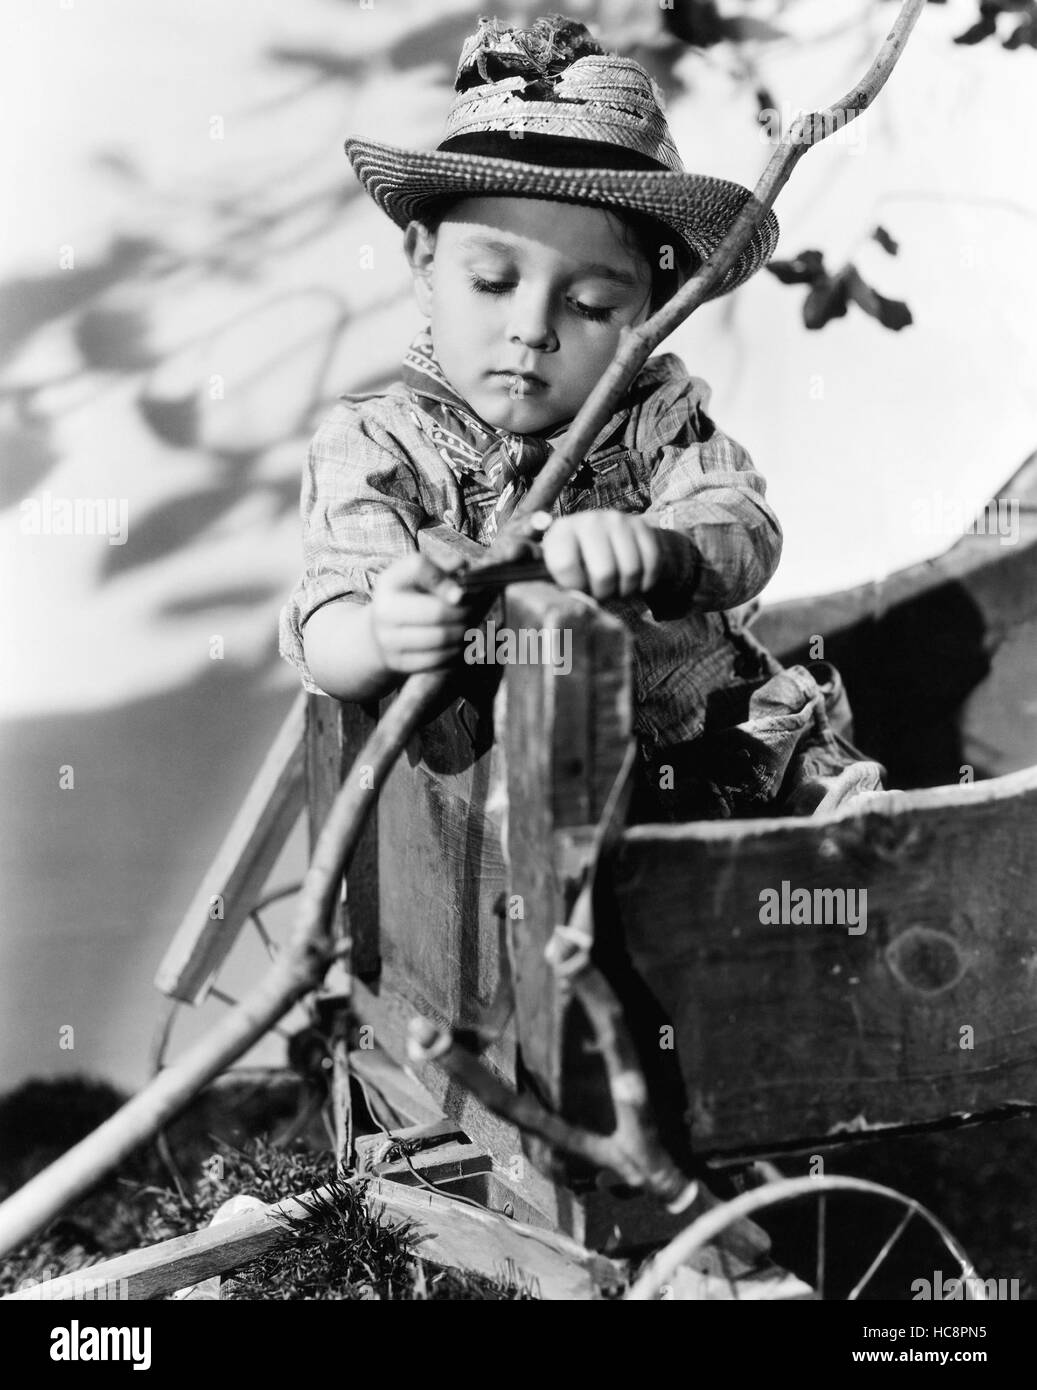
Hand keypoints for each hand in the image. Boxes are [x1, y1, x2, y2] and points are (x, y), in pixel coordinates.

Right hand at [368, 553, 473, 673]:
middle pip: (437, 611)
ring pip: (441, 638)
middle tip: (473, 612)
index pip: (419, 568)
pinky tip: (458, 644)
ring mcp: (389, 640)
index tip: (462, 591)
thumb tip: (460, 565)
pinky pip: (438, 660)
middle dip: (463, 612)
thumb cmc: (410, 598)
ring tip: (467, 627)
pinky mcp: (398, 663)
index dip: (446, 579)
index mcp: (390, 581)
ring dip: (463, 633)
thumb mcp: (419, 576)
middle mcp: (384, 610)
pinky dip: (455, 652)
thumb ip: (441, 566)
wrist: (382, 631)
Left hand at [541, 510, 664, 600]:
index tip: (580, 588)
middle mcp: (588, 521)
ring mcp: (617, 521)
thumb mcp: (564, 571)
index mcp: (562, 532)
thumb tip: (576, 609)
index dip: (576, 586)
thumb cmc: (582, 563)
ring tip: (619, 588)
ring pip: (630, 570)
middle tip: (603, 593)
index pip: (565, 565)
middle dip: (605, 592)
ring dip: (627, 588)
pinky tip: (636, 581)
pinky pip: (651, 563)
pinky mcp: (641, 525)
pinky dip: (646, 580)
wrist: (611, 537)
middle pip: (603, 573)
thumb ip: (564, 587)